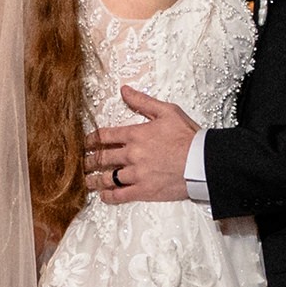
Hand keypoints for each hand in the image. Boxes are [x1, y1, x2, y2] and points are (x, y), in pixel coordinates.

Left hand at [85, 88, 198, 203]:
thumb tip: (124, 90)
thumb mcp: (167, 111)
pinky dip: (109, 196)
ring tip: (87, 181)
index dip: (91, 140)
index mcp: (135, 134)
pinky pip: (120, 195)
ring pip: (107, 178)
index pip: (104, 136)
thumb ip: (143, 101)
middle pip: (102, 158)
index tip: (85, 143)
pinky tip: (103, 196)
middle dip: (89, 161)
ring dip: (94, 180)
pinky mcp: (144, 190)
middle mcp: (132, 154)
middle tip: (82, 163)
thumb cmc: (188, 136)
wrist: (203, 161)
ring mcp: (136, 174)